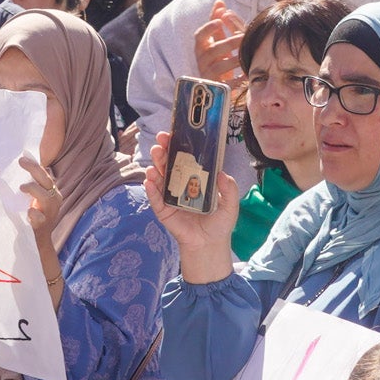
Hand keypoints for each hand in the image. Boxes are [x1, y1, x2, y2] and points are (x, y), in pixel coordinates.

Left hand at [19, 153, 62, 247]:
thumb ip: (31, 187)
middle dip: (34, 170)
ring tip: (22, 188)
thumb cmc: (35, 216)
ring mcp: (50, 213)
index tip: (21, 159)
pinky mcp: (43, 226)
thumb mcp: (35, 199)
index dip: (35, 166)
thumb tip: (18, 169)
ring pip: (46, 197)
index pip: (45, 175)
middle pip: (47, 182)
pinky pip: (40, 218)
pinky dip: (34, 213)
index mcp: (52, 193)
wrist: (39, 241)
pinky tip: (29, 211)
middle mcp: (54, 201)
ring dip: (33, 189)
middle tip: (21, 163)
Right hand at [145, 131, 240, 265]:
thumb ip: (229, 189)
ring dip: (155, 167)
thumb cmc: (220, 223)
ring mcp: (170, 196)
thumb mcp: (230, 204)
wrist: (209, 244)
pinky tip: (149, 180)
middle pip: (169, 164)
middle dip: (163, 152)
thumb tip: (222, 173)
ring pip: (159, 178)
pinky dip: (151, 189)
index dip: (178, 146)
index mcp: (195, 178)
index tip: (173, 134)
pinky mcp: (163, 210)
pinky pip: (155, 198)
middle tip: (160, 143)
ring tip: (155, 159)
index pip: (185, 158)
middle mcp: (180, 184)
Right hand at [193, 2, 244, 84]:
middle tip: (244, 37)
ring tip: (247, 55)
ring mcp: (208, 75)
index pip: (199, 36)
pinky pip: (227, 84)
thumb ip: (217, 22)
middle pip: (213, 50)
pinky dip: (237, 80)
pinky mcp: (217, 89)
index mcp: (201, 48)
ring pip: (219, 67)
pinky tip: (246, 74)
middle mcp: (202, 61)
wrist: (217, 85)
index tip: (220, 22)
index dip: (208, 28)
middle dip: (229, 42)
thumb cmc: (218, 58)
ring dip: (234, 60)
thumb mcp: (216, 40)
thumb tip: (220, 3)